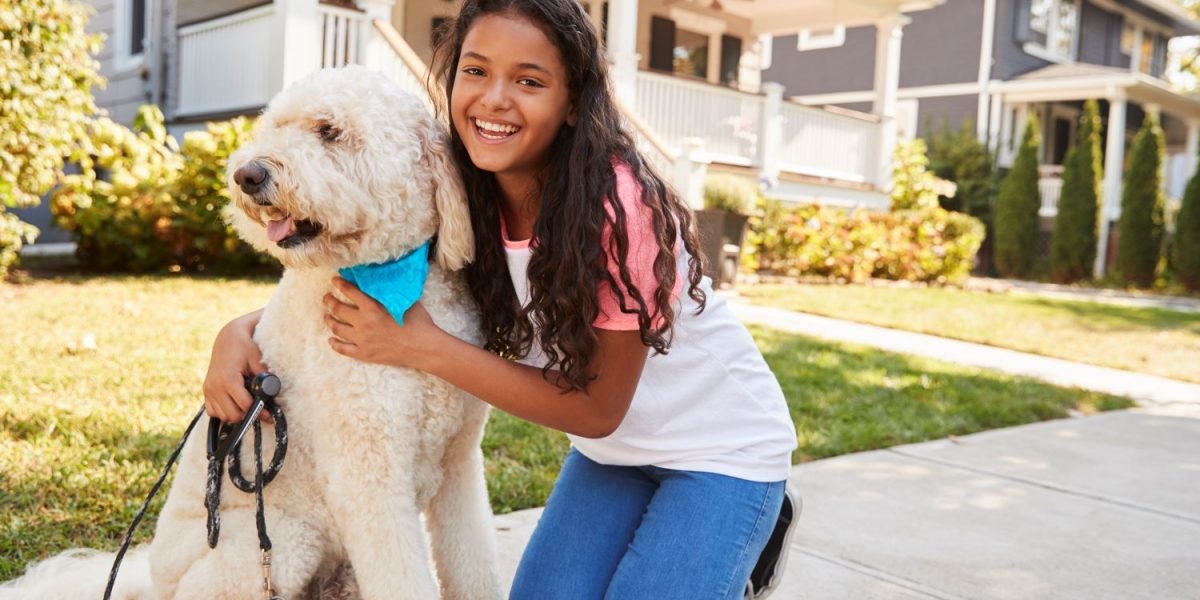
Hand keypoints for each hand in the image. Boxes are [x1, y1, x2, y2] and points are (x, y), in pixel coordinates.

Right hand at [203, 309, 271, 422]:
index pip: (245, 406)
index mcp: (228, 379)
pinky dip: (224, 412)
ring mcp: (209, 389)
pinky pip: (213, 411)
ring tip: (247, 405)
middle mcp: (215, 386)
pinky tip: (234, 403)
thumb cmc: (245, 347)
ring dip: (236, 414)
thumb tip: (272, 395)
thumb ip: (264, 378)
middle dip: (247, 415)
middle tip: (259, 410)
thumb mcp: (257, 360)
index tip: (269, 415)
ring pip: (223, 416)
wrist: (228, 337)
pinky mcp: (206, 390)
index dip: (259, 412)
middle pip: (233, 415)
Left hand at [323, 277, 443, 369]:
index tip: (335, 280)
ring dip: (329, 320)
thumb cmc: (418, 322)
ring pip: (337, 328)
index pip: (349, 291)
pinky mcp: (364, 354)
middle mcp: (363, 323)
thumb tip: (382, 282)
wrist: (424, 348)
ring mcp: (362, 340)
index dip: (340, 284)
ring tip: (327, 316)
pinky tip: (331, 340)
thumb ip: (389, 293)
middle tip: (327, 298)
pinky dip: (334, 343)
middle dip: (329, 301)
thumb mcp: (404, 301)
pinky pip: (343, 349)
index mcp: (372, 307)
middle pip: (338, 310)